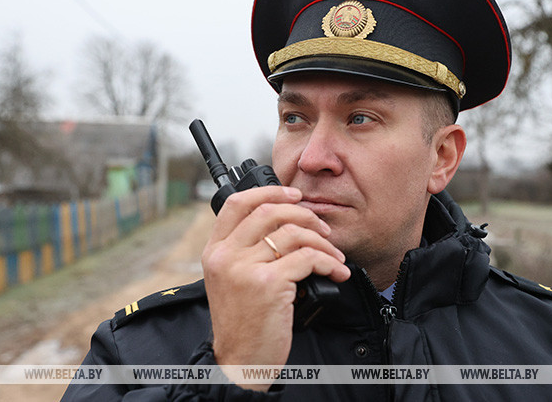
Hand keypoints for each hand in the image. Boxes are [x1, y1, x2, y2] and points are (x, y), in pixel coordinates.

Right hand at [201, 185, 350, 390]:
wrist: (242, 360)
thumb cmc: (243, 322)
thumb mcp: (231, 281)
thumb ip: (245, 252)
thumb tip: (283, 223)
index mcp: (214, 252)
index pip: (237, 203)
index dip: (269, 191)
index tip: (294, 194)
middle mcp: (225, 256)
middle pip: (270, 212)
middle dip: (304, 215)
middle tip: (323, 229)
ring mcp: (244, 269)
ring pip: (293, 234)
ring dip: (323, 243)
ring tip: (334, 256)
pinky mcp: (268, 284)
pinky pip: (307, 258)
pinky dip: (328, 262)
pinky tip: (337, 272)